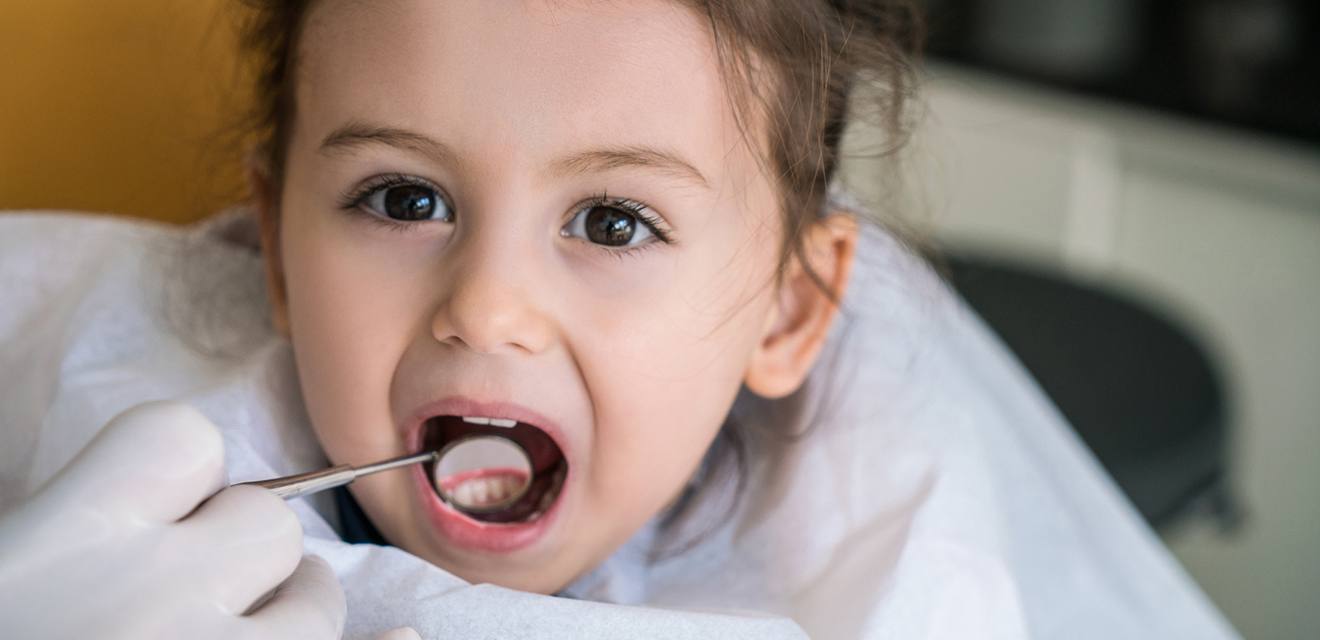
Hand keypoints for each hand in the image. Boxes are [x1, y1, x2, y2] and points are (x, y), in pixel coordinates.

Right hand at [0, 401, 345, 638]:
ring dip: (295, 613)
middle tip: (204, 588)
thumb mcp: (7, 567)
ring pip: (316, 604)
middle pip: (267, 521)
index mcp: (67, 542)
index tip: (171, 503)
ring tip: (254, 634)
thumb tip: (168, 507)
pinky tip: (397, 635)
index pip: (180, 437)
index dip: (185, 469)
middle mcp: (152, 594)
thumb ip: (72, 526)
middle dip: (247, 546)